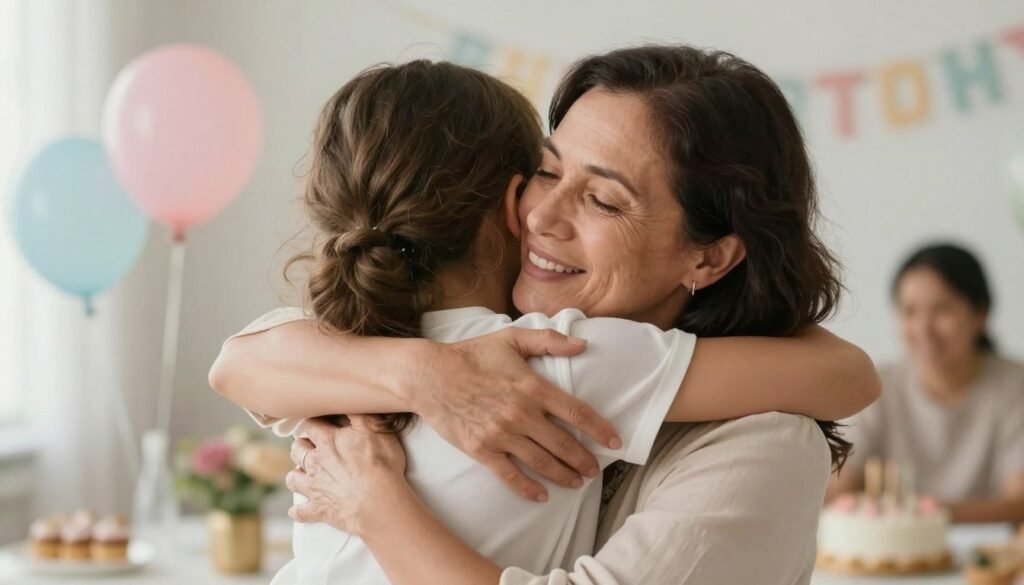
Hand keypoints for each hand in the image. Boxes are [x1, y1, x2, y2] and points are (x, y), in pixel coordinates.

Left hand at [287, 416, 406, 533]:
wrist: (378, 501)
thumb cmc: (380, 463)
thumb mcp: (374, 428)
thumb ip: (359, 412)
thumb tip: (349, 397)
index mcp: (328, 441)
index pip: (311, 425)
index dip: (314, 422)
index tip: (318, 421)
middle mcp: (315, 463)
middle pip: (297, 450)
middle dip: (301, 445)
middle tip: (308, 445)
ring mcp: (314, 487)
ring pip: (293, 478)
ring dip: (295, 474)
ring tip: (302, 473)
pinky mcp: (318, 509)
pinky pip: (300, 512)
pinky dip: (298, 511)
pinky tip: (299, 510)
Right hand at [410, 327, 621, 501]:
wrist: (430, 376)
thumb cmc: (471, 355)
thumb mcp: (511, 338)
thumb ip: (549, 341)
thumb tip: (582, 344)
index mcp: (533, 387)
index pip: (576, 412)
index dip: (599, 429)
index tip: (614, 442)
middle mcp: (522, 414)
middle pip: (563, 444)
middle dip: (584, 460)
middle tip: (595, 470)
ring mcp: (502, 435)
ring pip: (542, 463)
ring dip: (564, 475)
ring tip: (577, 482)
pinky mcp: (482, 450)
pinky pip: (510, 475)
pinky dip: (528, 489)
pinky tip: (542, 495)